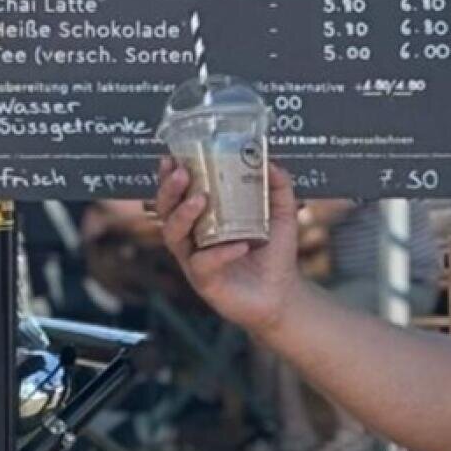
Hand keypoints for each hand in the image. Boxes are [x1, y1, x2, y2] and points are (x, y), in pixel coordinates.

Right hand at [155, 156, 302, 334]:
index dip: (169, 176)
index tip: (171, 157)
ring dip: (183, 215)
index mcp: (204, 218)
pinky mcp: (204, 282)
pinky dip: (220, 253)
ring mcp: (195, 260)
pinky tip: (240, 245)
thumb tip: (270, 161)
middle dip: (169, 190)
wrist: (284, 294)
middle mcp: (193, 238)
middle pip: (166, 211)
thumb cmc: (275, 252)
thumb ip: (278, 187)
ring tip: (201, 200)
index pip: (178, 194)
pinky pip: (203, 264)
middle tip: (182, 174)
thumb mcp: (282, 213)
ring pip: (173, 236)